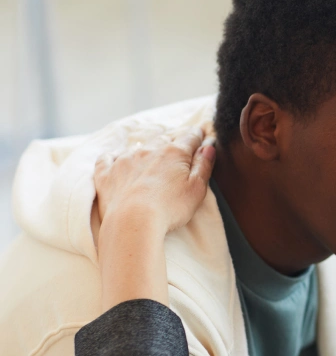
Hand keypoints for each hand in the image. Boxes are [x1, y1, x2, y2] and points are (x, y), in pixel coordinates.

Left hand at [95, 127, 215, 235]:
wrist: (132, 222)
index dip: (198, 135)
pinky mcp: (107, 173)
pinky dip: (114, 156)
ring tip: (152, 153)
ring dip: (148, 148)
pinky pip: (108, 157)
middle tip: (179, 143)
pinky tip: (117, 158)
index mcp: (174, 153)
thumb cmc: (170, 208)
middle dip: (173, 139)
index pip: (190, 137)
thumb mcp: (197, 189)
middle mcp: (149, 150)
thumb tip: (209, 146)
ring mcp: (125, 160)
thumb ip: (204, 166)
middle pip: (164, 138)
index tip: (202, 133)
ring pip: (139, 146)